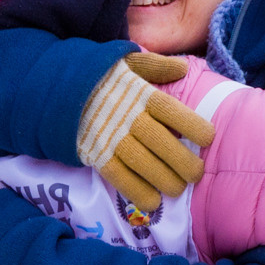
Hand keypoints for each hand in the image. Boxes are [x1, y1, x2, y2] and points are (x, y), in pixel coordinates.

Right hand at [77, 54, 214, 211]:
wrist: (56, 89)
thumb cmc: (99, 76)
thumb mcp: (126, 62)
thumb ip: (155, 65)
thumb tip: (184, 67)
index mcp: (138, 94)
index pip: (170, 110)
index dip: (191, 125)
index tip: (208, 138)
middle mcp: (126, 117)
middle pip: (160, 141)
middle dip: (182, 160)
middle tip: (196, 174)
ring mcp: (110, 138)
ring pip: (141, 162)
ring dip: (163, 179)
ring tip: (178, 190)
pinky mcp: (95, 154)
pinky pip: (118, 176)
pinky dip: (135, 191)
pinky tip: (152, 202)